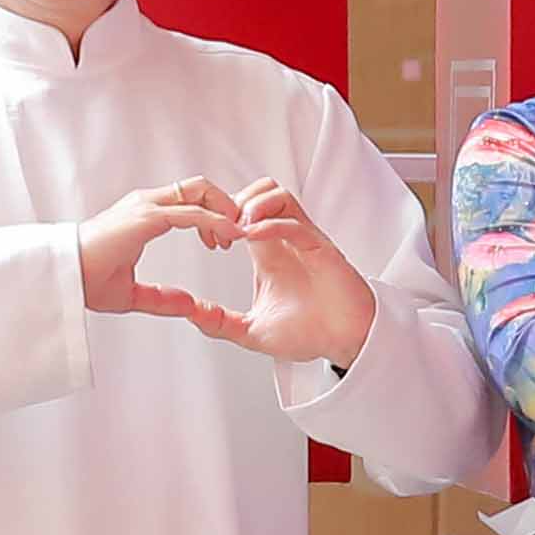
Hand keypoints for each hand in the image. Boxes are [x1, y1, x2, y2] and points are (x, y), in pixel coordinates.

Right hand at [75, 178, 253, 337]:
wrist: (63, 277)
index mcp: (143, 215)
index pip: (188, 199)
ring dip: (226, 209)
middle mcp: (146, 203)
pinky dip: (217, 221)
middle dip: (226, 205)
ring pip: (200, 191)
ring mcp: (147, 206)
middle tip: (238, 234)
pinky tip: (230, 236)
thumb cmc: (86, 280)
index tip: (224, 241)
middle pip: (200, 187)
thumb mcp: (132, 293)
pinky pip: (192, 212)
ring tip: (238, 235)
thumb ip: (162, 297)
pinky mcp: (147, 218)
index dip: (213, 215)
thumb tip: (190, 305)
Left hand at [216, 183, 384, 365]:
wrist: (346, 343)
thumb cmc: (310, 332)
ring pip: (279, 196)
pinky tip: (254, 237)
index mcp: (268, 254)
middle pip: (260, 191)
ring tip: (238, 229)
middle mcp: (286, 241)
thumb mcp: (251, 331)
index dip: (221, 217)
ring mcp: (304, 241)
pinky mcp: (321, 249)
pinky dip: (272, 224)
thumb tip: (189, 314)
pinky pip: (296, 223)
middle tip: (221, 229)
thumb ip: (219, 322)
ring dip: (254, 205)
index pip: (243, 212)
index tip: (210, 240)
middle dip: (234, 201)